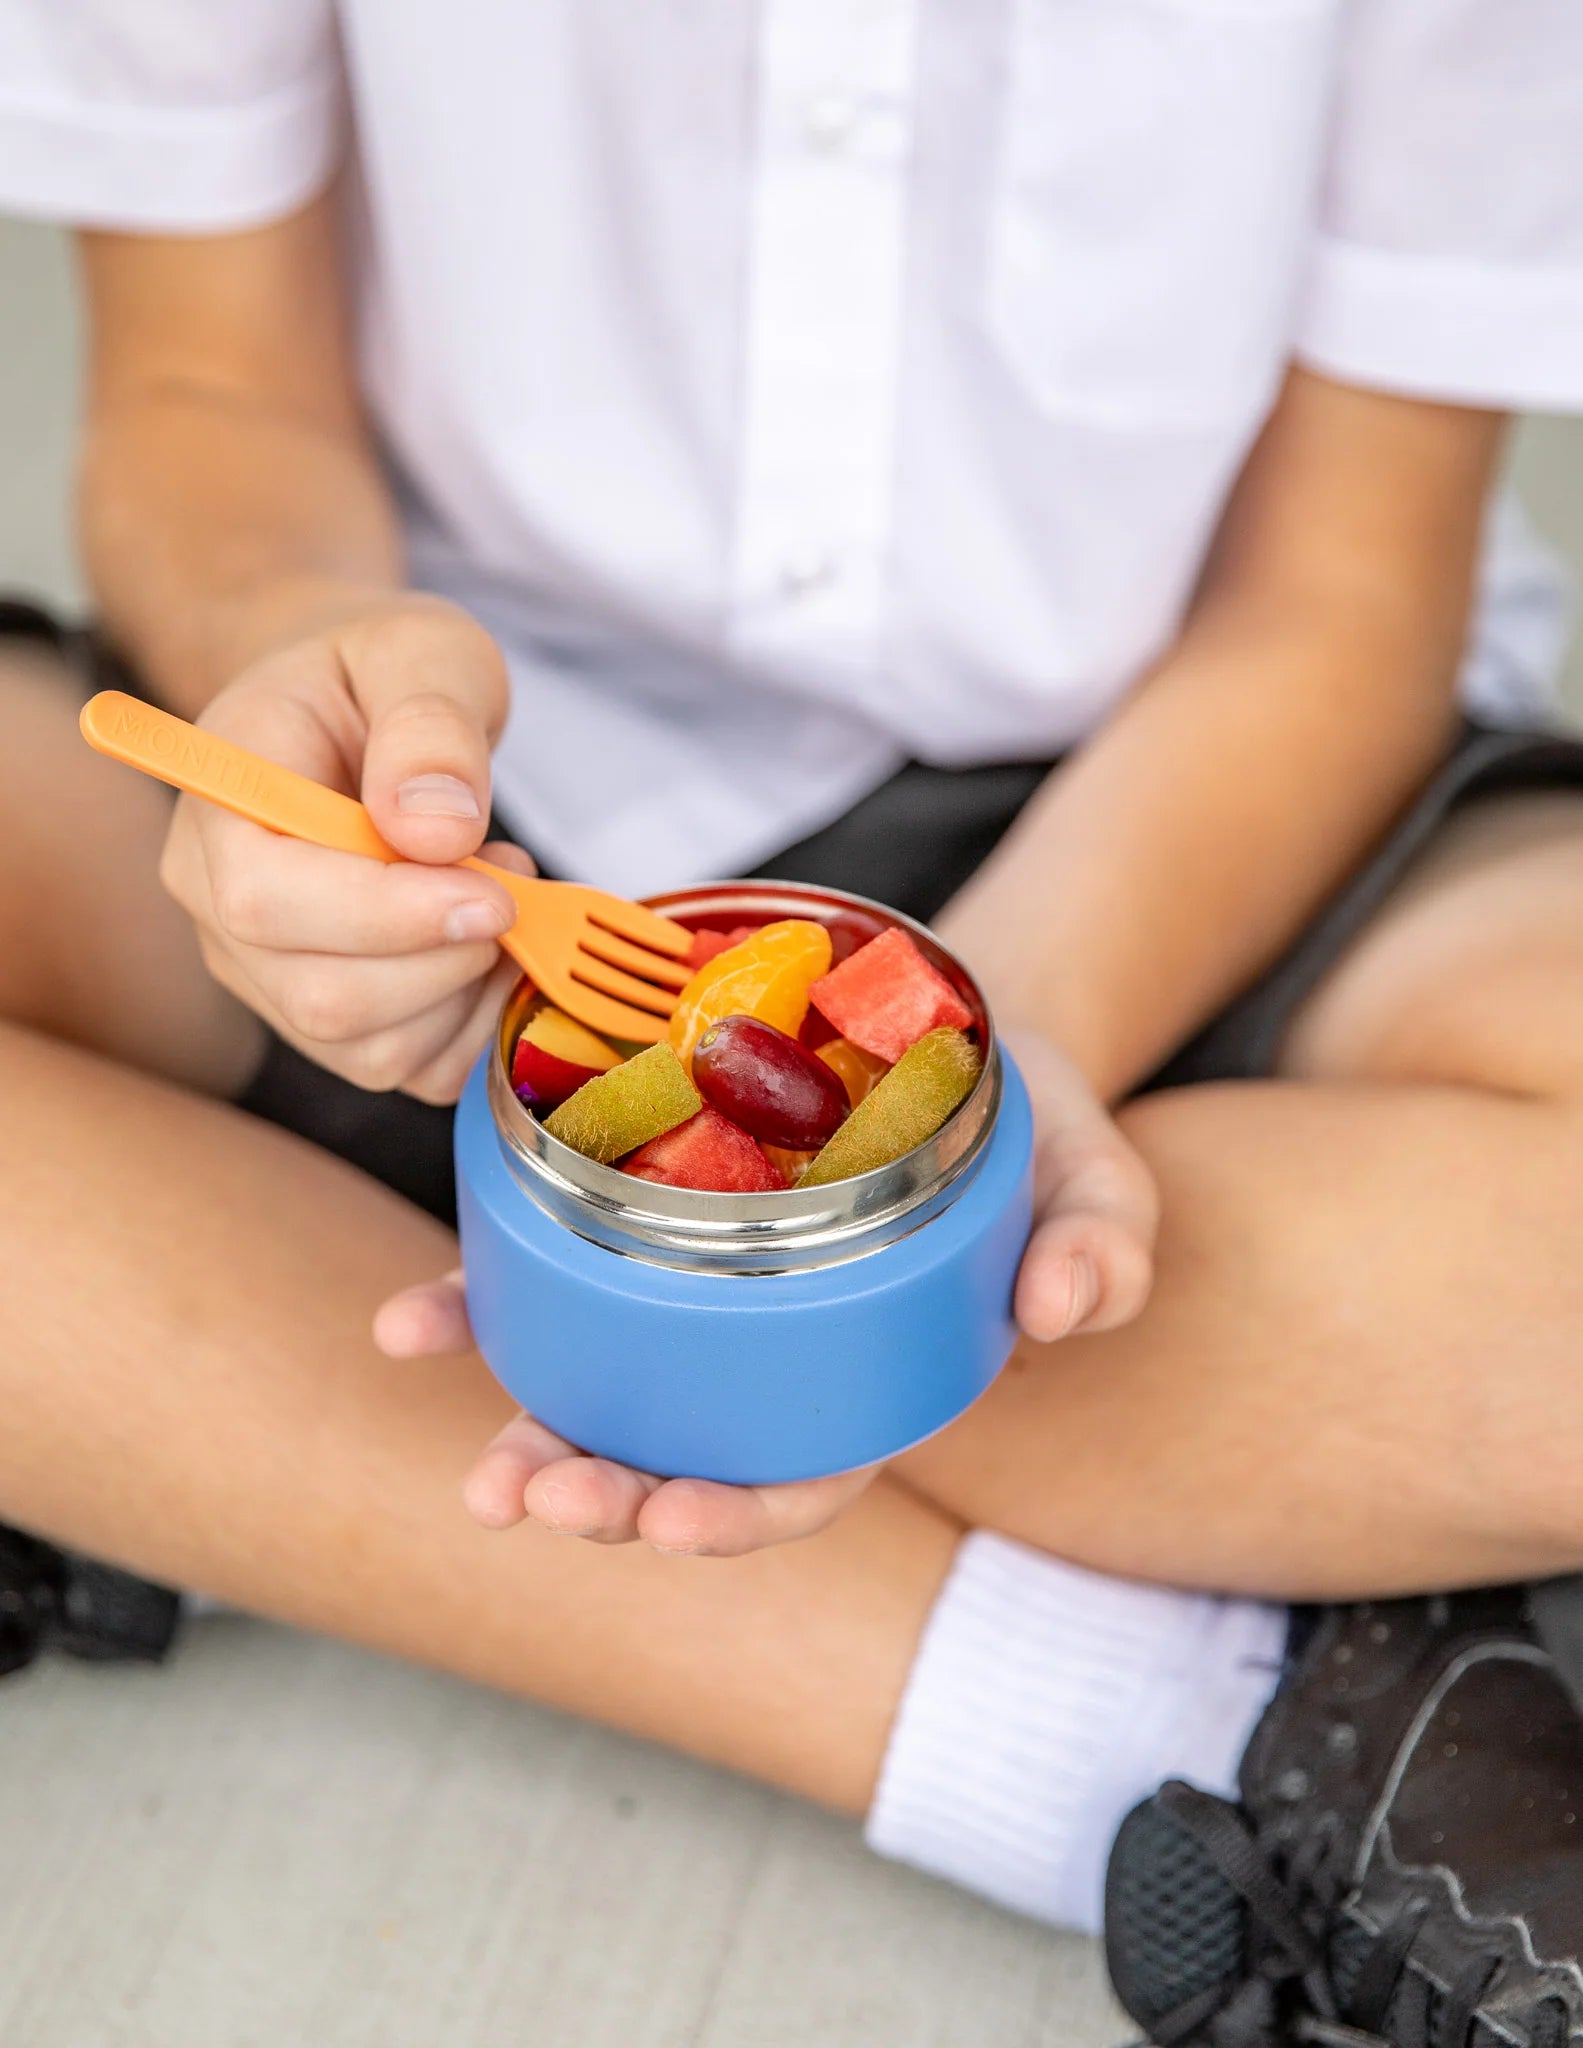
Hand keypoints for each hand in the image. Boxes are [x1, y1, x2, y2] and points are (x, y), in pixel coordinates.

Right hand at [160, 591, 530, 1102]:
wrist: (360, 711)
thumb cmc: (378, 675)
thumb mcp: (419, 652)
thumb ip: (429, 726)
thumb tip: (436, 827)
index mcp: (220, 811)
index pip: (264, 903)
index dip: (385, 914)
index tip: (490, 888)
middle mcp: (221, 912)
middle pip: (321, 998)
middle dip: (445, 959)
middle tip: (508, 881)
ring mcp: (272, 978)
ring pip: (370, 1049)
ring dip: (467, 988)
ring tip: (496, 892)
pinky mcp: (335, 1023)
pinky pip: (410, 1068)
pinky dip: (475, 1023)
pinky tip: (490, 947)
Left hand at [374, 1029, 1154, 1554]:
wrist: (936, 1028)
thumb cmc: (1014, 1123)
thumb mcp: (1089, 1171)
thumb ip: (1103, 1243)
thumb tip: (1068, 1309)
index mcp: (866, 1378)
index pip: (805, 1478)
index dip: (742, 1515)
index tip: (676, 1520)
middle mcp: (765, 1358)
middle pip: (679, 1456)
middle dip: (600, 1493)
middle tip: (530, 1495)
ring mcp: (692, 1298)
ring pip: (599, 1388)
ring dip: (523, 1425)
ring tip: (466, 1450)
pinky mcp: (632, 1219)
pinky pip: (547, 1276)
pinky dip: (476, 1306)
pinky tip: (412, 1323)